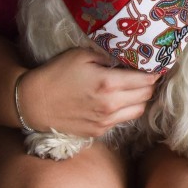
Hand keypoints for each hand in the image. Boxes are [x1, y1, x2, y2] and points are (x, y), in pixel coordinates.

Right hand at [16, 47, 160, 137]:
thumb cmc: (56, 73)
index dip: (154, 71)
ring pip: (138, 111)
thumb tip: (128, 56)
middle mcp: (110, 105)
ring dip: (140, 99)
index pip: (146, 80)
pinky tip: (116, 100)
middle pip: (146, 96)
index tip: (155, 64)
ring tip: (134, 87)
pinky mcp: (98, 132)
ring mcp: (105, 121)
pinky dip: (124, 110)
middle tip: (146, 74)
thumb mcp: (81, 55)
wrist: (32, 103)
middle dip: (149, 85)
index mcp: (108, 83)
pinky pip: (121, 120)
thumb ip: (108, 56)